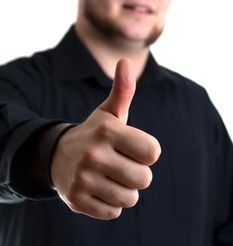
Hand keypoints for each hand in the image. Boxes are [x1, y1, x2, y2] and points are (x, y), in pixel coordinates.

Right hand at [51, 58, 160, 219]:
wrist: (58, 156)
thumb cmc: (95, 133)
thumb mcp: (109, 112)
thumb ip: (123, 90)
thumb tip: (126, 60)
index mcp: (108, 130)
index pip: (153, 152)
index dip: (147, 151)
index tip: (133, 147)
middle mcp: (94, 154)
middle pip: (144, 178)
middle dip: (136, 173)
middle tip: (119, 163)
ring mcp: (83, 179)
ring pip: (129, 198)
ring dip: (124, 189)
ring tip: (108, 176)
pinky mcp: (77, 201)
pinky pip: (113, 212)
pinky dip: (109, 203)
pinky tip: (97, 188)